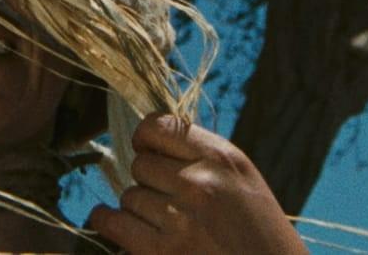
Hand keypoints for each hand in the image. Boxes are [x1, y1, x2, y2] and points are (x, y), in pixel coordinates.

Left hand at [87, 114, 305, 254]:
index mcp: (221, 158)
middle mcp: (200, 183)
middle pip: (140, 165)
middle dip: (148, 183)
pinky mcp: (163, 252)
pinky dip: (108, 222)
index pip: (158, 126)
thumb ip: (201, 157)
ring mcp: (180, 218)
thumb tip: (148, 143)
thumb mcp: (241, 181)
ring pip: (129, 196)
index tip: (147, 151)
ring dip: (138, 210)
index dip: (146, 140)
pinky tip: (114, 223)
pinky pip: (113, 223)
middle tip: (168, 202)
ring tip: (166, 225)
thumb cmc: (259, 234)